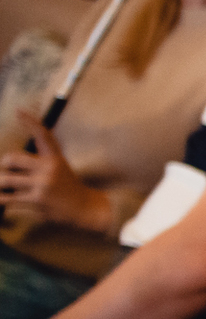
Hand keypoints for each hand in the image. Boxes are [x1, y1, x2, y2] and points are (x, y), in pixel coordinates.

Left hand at [0, 112, 112, 232]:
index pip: (42, 135)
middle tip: (7, 170)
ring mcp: (42, 185)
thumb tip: (13, 156)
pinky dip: (3, 200)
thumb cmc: (67, 186)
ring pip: (5, 180)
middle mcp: (48, 169)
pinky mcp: (36, 201)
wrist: (85, 208)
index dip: (30, 121)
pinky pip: (8, 199)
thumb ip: (41, 158)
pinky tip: (4, 199)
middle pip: (11, 159)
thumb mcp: (60, 166)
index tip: (18, 110)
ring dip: (2, 184)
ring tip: (5, 187)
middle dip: (4, 165)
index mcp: (54, 158)